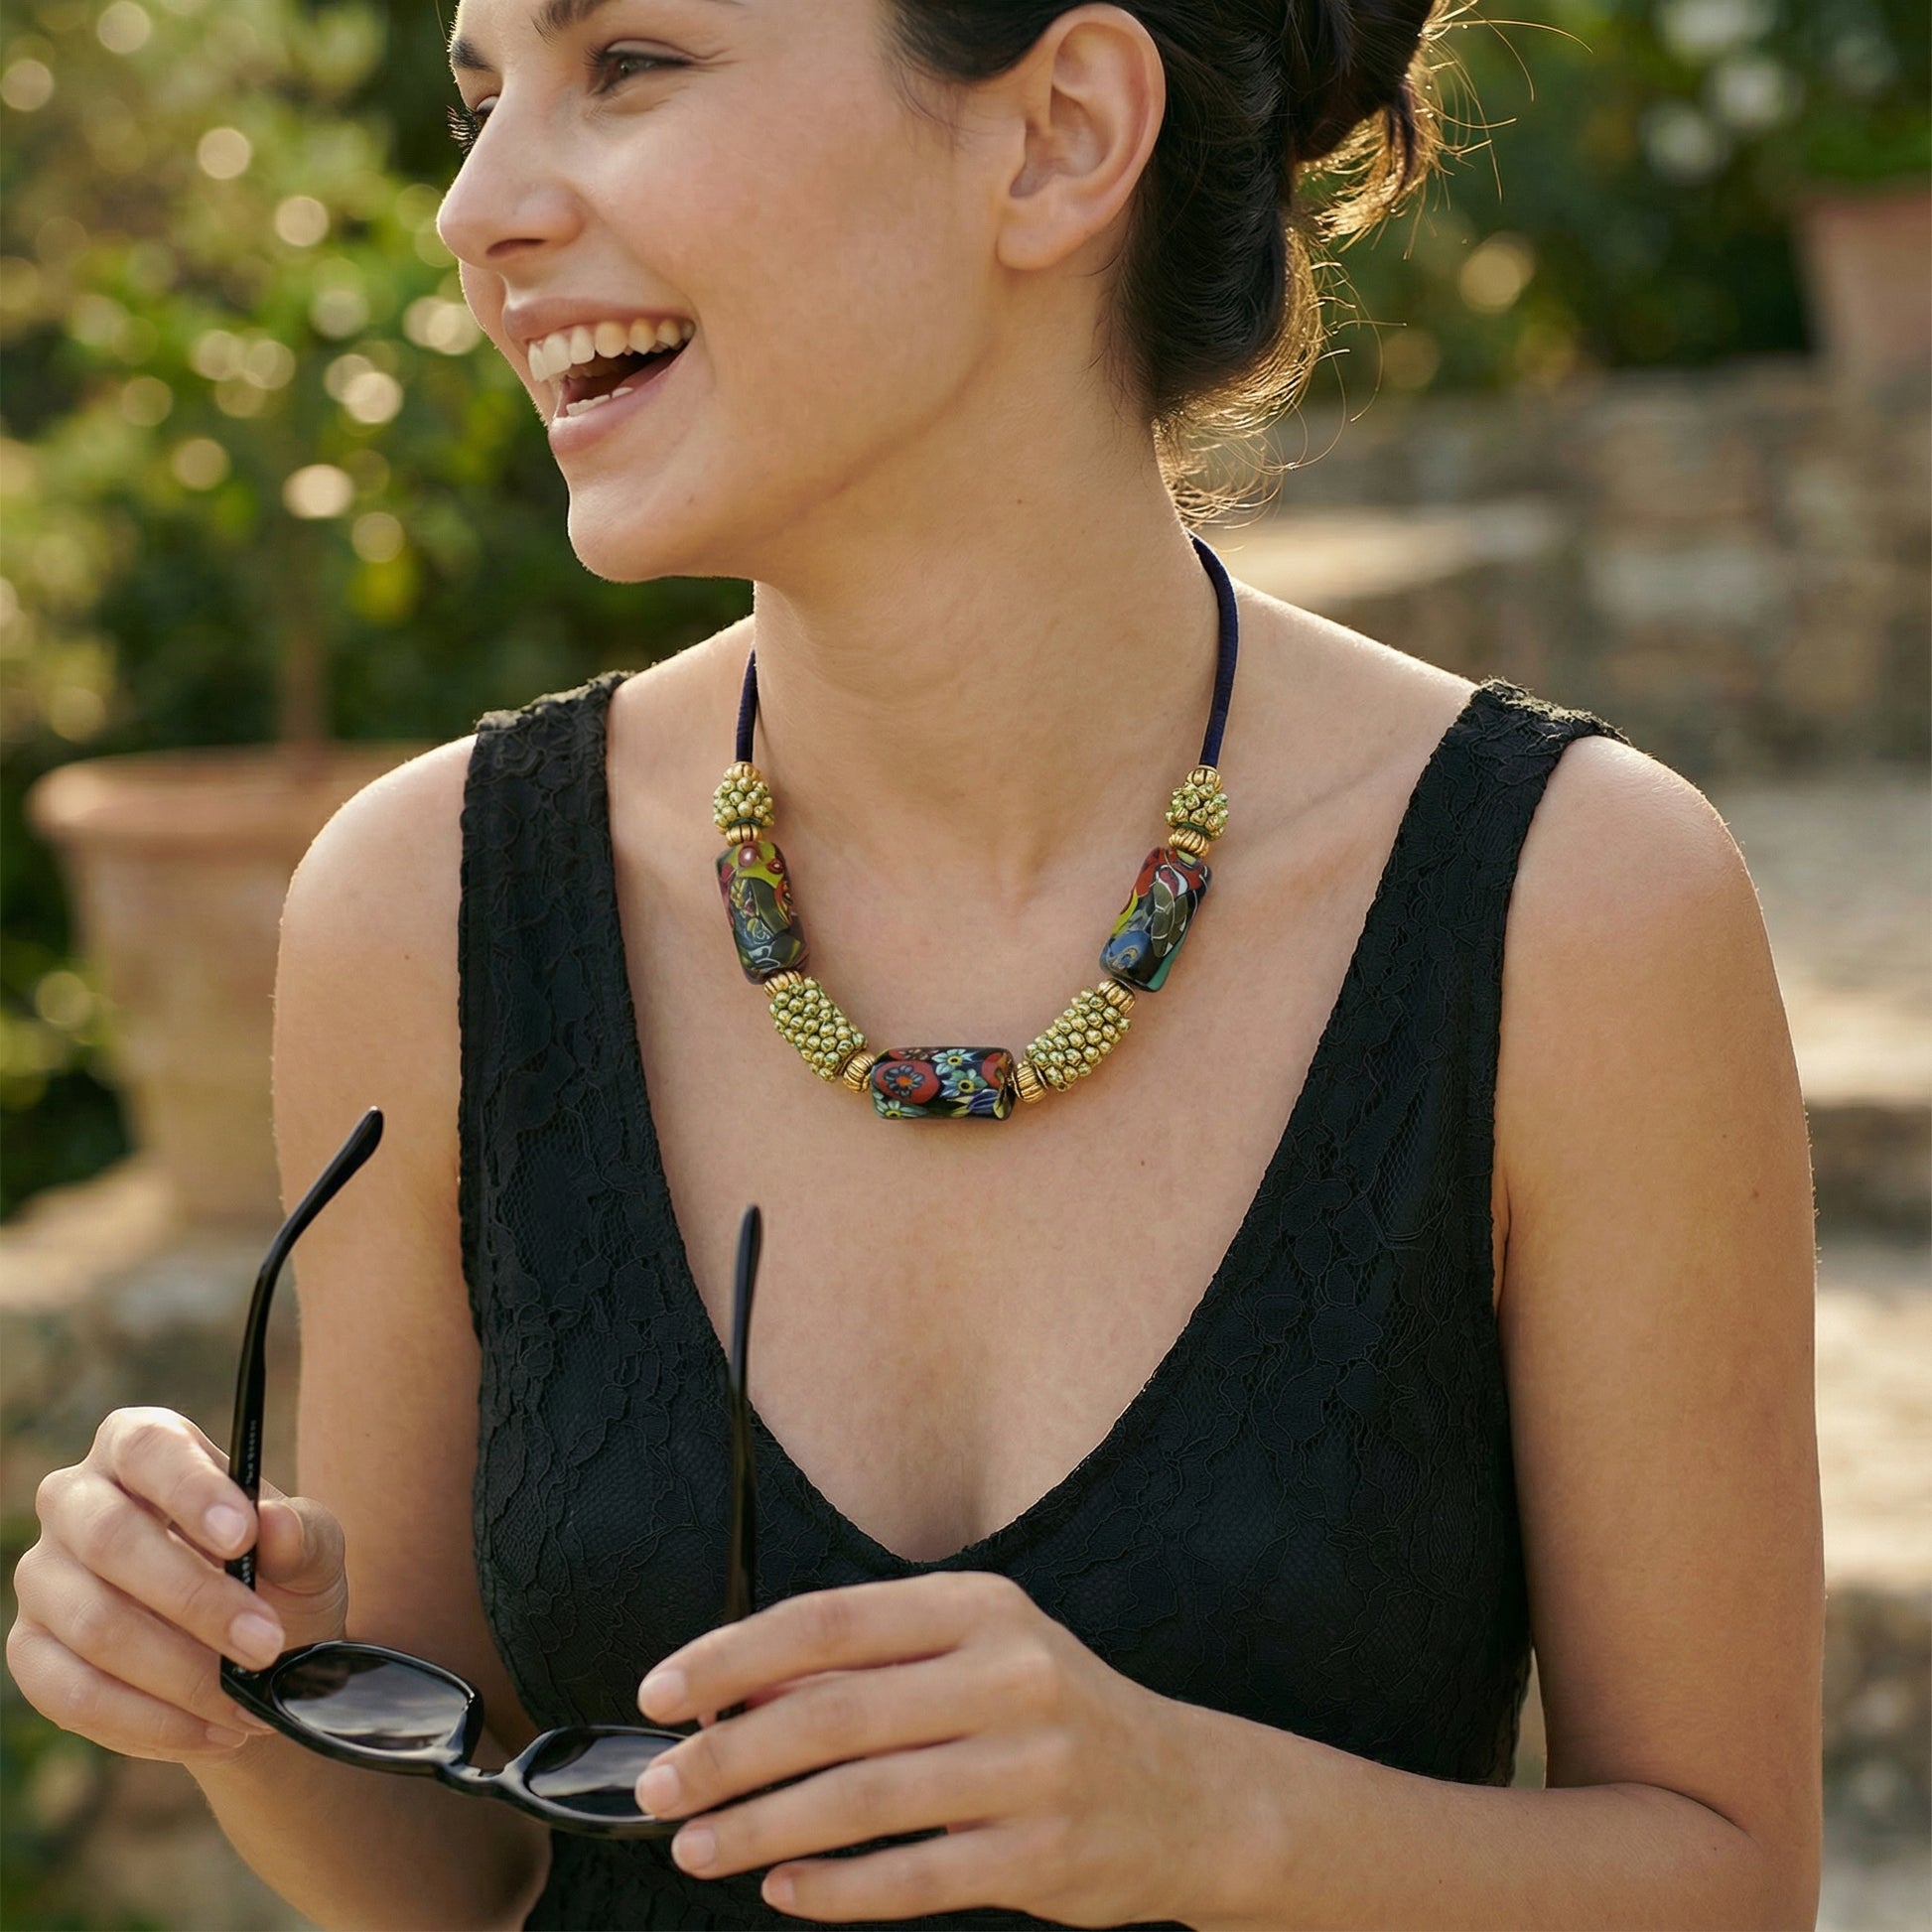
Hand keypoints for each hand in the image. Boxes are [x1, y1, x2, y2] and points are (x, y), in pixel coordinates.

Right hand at [7, 1406, 349, 1762]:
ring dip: (180, 1674)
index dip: (190, 1490)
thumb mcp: (311, 1549)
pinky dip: (150, 1722)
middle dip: (197, 1602)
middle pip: (112, 1540)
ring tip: (248, 1704)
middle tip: (266, 1645)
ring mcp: (43, 1577)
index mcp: (141, 1447)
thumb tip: (274, 1526)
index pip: (148, 1448)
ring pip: (94, 1626)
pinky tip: (210, 1732)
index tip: (242, 1536)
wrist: (252, 1655)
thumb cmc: (277, 1574)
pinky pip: (74, 1694)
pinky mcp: (30, 1651)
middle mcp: (76, 1500)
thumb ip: (301, 1534)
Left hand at [631, 1570, 1219, 1923]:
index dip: (734, 1655)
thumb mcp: (979, 1654)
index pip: (831, 1620)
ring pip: (862, 1801)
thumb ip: (871, 1667)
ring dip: (762, 1828)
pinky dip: (834, 1890)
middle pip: (835, 1713)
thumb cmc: (1054, 1714)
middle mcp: (1009, 1675)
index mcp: (980, 1608)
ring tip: (697, 1845)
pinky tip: (783, 1890)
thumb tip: (737, 1694)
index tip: (662, 1691)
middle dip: (728, 1755)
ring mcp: (1029, 1768)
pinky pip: (912, 1879)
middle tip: (660, 1786)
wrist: (1190, 1795)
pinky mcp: (1040, 1856)